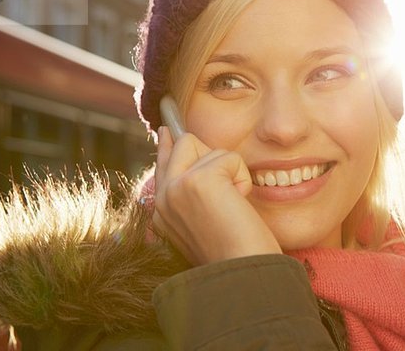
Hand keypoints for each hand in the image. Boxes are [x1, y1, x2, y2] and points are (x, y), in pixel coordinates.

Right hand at [153, 127, 281, 264]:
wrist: (242, 275)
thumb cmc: (234, 252)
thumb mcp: (203, 220)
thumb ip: (191, 192)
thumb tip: (191, 156)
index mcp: (161, 212)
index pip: (163, 163)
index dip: (169, 145)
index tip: (167, 130)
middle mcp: (163, 199)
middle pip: (183, 144)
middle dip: (213, 159)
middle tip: (227, 192)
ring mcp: (176, 188)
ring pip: (207, 147)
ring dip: (230, 171)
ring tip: (233, 206)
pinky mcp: (198, 181)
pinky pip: (229, 157)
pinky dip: (242, 179)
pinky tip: (239, 205)